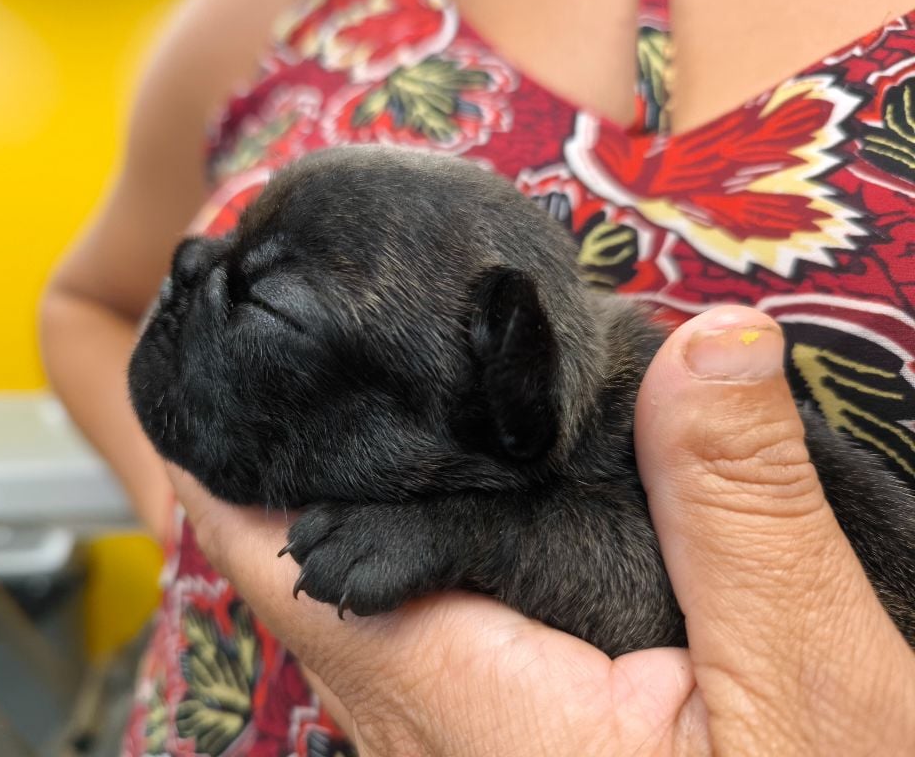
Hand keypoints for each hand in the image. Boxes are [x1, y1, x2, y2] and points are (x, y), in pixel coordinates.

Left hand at [174, 306, 914, 754]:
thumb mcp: (812, 689)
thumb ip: (744, 513)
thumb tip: (712, 345)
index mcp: (467, 714)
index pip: (287, 558)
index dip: (243, 454)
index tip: (241, 352)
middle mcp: (429, 736)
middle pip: (314, 566)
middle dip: (321, 455)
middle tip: (343, 337)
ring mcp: (456, 745)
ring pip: (369, 597)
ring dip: (380, 497)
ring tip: (407, 388)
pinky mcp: (499, 743)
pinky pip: (425, 628)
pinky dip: (435, 545)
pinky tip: (483, 491)